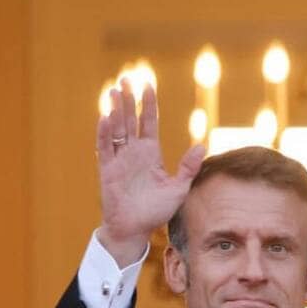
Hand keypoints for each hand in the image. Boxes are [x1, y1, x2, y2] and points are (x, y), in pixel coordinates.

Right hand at [97, 77, 204, 265]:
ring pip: (116, 129)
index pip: (149, 123)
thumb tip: (202, 145)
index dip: (148, 104)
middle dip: (129, 99)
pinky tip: (105, 117)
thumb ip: (188, 167)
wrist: (135, 230)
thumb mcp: (178, 188)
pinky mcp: (107, 171)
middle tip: (126, 78)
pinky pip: (104, 149)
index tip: (148, 85)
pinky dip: (104, 133)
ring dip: (115, 110)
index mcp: (150, 154)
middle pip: (130, 120)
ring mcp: (119, 160)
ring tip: (114, 91)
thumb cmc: (156, 212)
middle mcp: (134, 153)